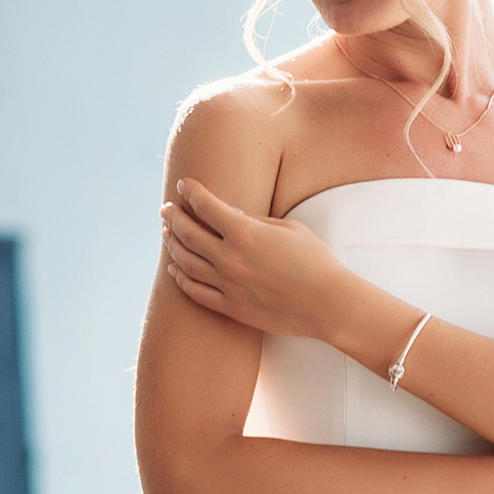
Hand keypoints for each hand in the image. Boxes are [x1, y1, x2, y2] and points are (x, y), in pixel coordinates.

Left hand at [161, 178, 361, 343]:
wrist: (327, 304)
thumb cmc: (314, 261)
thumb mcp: (288, 228)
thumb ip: (254, 220)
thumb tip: (230, 214)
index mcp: (244, 233)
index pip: (205, 206)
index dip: (191, 192)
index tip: (183, 185)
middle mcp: (229, 258)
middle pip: (188, 233)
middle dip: (173, 217)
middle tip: (167, 209)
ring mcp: (227, 285)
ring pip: (186, 262)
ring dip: (173, 245)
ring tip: (166, 234)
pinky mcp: (231, 308)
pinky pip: (196, 292)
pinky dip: (181, 279)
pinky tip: (175, 269)